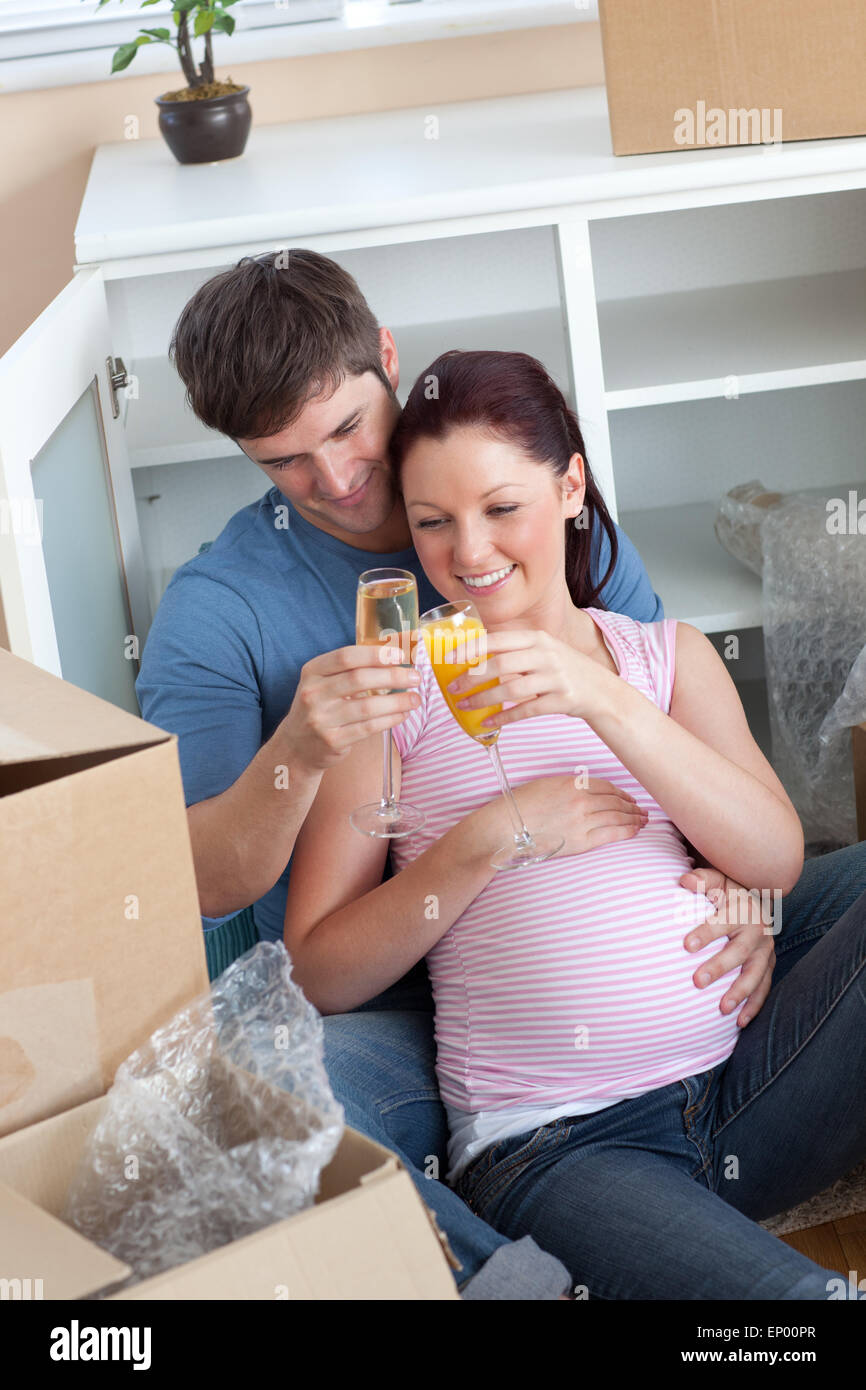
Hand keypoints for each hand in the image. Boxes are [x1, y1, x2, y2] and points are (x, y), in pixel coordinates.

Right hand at [281, 644, 420, 774]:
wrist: (296, 746)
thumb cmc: (319, 708)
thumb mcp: (323, 683)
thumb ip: (350, 670)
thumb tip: (394, 658)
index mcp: (312, 672)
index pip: (346, 657)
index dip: (375, 654)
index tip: (399, 654)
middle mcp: (313, 693)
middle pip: (359, 679)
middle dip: (393, 676)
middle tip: (415, 677)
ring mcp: (321, 718)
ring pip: (368, 706)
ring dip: (397, 702)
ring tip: (415, 699)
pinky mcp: (332, 740)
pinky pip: (368, 727)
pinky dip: (390, 720)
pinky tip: (402, 714)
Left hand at [445, 628, 612, 728]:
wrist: (602, 691)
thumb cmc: (564, 671)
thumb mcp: (544, 651)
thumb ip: (515, 652)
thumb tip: (474, 658)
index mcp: (538, 639)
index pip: (498, 639)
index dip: (471, 648)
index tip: (450, 658)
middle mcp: (547, 654)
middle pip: (501, 663)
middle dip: (472, 677)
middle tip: (453, 687)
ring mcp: (556, 677)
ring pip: (511, 688)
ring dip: (483, 699)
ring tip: (465, 706)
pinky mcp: (562, 700)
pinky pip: (526, 710)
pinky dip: (504, 717)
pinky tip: (488, 723)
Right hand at [479, 773, 647, 857]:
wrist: (506, 828)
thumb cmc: (520, 806)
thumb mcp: (546, 785)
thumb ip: (569, 786)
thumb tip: (585, 791)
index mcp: (572, 783)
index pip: (606, 786)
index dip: (621, 792)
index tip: (628, 796)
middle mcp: (581, 800)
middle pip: (616, 801)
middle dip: (632, 805)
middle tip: (642, 809)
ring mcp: (583, 820)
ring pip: (618, 816)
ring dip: (634, 818)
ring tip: (643, 820)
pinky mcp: (581, 841)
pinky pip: (612, 833)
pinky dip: (627, 830)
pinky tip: (635, 830)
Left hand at [679, 866, 775, 1027]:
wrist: (756, 898)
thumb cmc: (728, 891)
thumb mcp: (718, 880)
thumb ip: (702, 880)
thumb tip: (684, 880)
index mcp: (743, 910)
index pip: (724, 921)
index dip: (706, 933)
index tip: (686, 946)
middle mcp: (758, 932)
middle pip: (739, 952)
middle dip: (719, 967)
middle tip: (696, 982)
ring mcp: (765, 951)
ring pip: (755, 975)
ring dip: (740, 992)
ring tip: (722, 1009)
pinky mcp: (768, 966)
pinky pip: (764, 988)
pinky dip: (754, 1006)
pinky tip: (739, 1022)